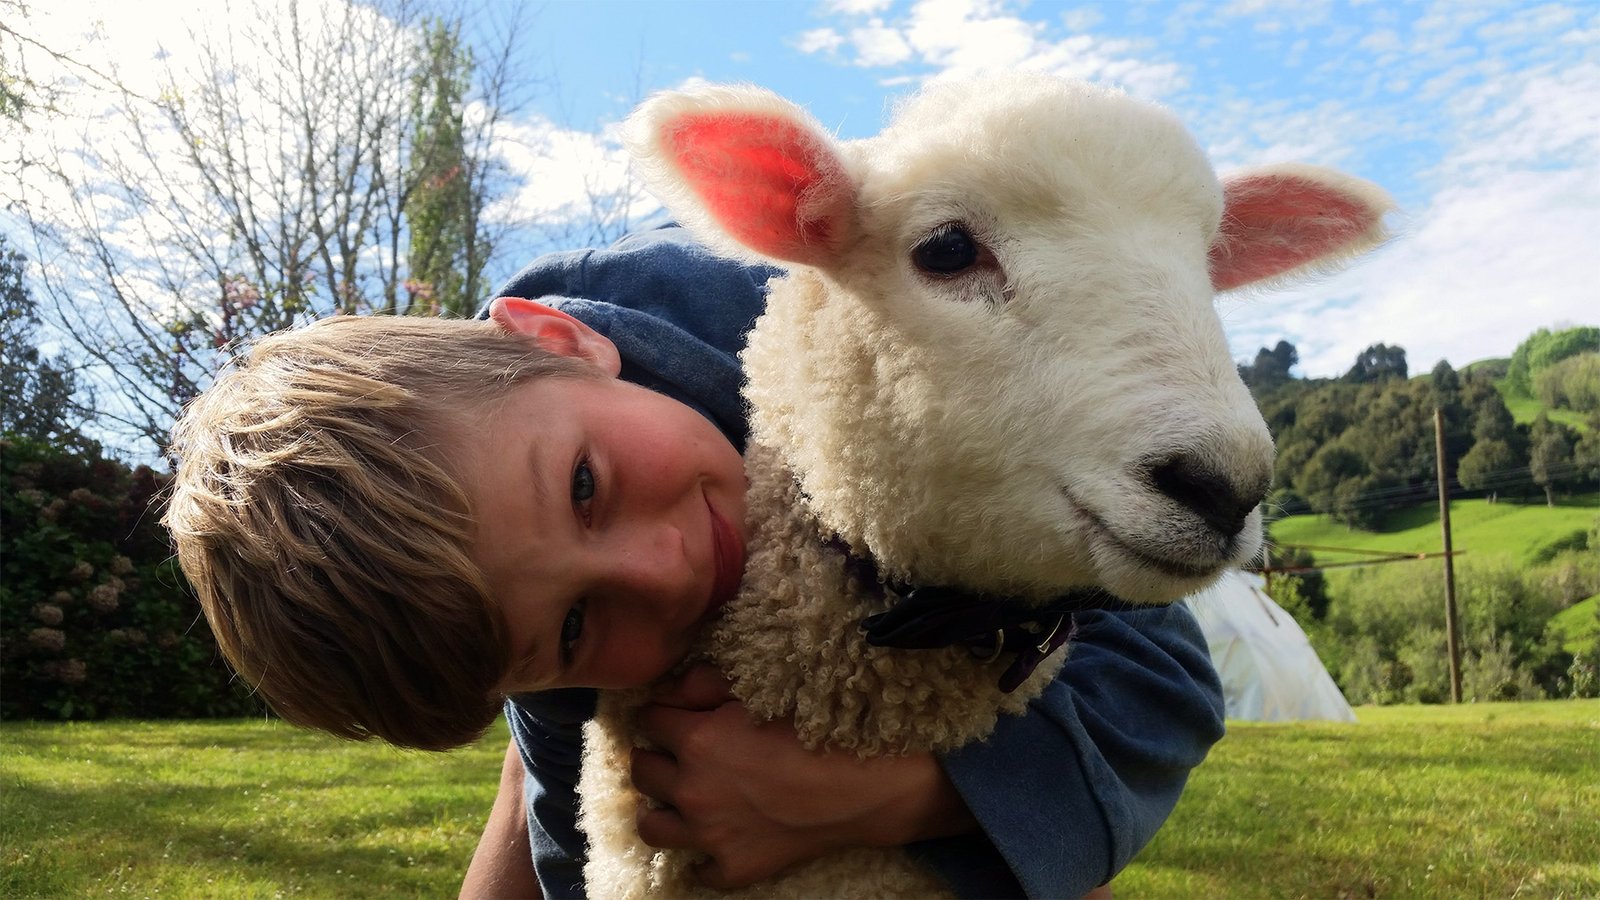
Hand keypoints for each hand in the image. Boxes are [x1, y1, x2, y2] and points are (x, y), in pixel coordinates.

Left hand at [628, 664, 975, 888]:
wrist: (864, 786)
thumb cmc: (816, 729)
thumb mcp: (758, 691)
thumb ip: (704, 683)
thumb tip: (670, 689)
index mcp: (695, 740)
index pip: (647, 722)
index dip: (661, 716)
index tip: (676, 717)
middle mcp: (691, 790)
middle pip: (641, 772)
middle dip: (655, 757)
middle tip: (677, 753)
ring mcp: (709, 835)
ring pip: (652, 827)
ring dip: (662, 809)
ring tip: (682, 798)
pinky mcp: (733, 868)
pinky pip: (697, 870)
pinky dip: (702, 856)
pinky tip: (719, 837)